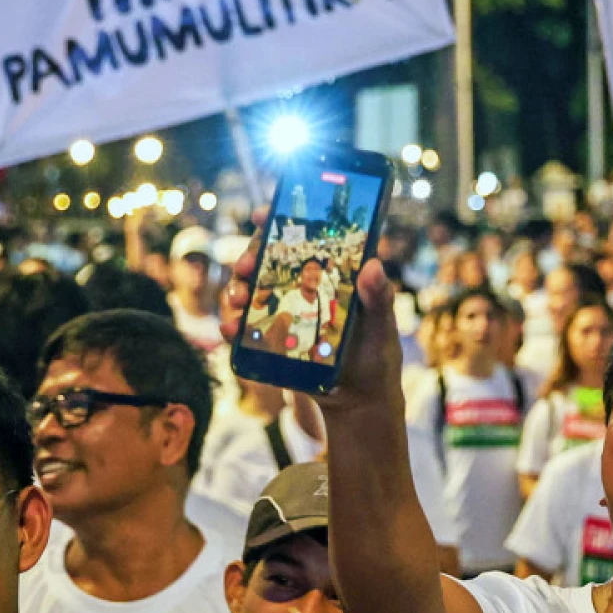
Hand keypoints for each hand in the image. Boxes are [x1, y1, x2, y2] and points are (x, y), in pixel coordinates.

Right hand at [221, 237, 402, 419]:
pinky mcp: (272, 341)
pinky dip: (232, 326)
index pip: (301, 239)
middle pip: (266, 261)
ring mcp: (283, 313)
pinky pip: (245, 329)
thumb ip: (379, 299)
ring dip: (235, 290)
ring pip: (250, 291)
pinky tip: (230, 329)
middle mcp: (301, 288)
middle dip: (248, 257)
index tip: (263, 214)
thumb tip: (374, 266)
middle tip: (244, 266)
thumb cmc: (376, 355)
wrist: (359, 399)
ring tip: (237, 300)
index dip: (279, 222)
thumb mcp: (382, 326)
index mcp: (328, 275)